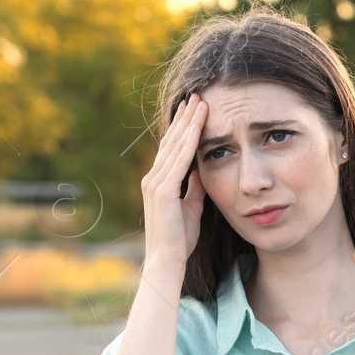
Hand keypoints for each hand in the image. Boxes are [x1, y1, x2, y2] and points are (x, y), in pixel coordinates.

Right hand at [141, 92, 208, 266]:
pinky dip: (188, 142)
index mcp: (160, 182)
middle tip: (196, 95)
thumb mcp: (191, 207)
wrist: (168, 258)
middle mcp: (154, 178)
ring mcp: (156, 183)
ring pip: (175, 146)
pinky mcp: (162, 190)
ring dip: (188, 123)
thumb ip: (194, 188)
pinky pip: (178, 160)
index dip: (183, 128)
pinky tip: (196, 127)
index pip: (172, 148)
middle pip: (171, 141)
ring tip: (199, 102)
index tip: (193, 109)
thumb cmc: (179, 239)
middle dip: (185, 117)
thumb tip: (201, 172)